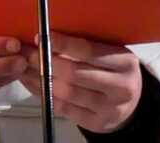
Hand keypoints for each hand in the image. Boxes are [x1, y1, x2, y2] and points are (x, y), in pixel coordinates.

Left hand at [22, 32, 142, 132]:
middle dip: (47, 63)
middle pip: (75, 74)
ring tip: (26, 69)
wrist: (132, 103)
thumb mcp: (112, 54)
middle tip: (29, 53)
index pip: (89, 51)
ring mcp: (109, 108)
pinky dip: (45, 96)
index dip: (63, 44)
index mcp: (125, 62)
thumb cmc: (116, 71)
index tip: (42, 37)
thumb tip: (51, 37)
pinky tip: (35, 85)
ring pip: (67, 93)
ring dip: (41, 80)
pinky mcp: (96, 123)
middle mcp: (120, 86)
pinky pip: (64, 109)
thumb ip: (88, 46)